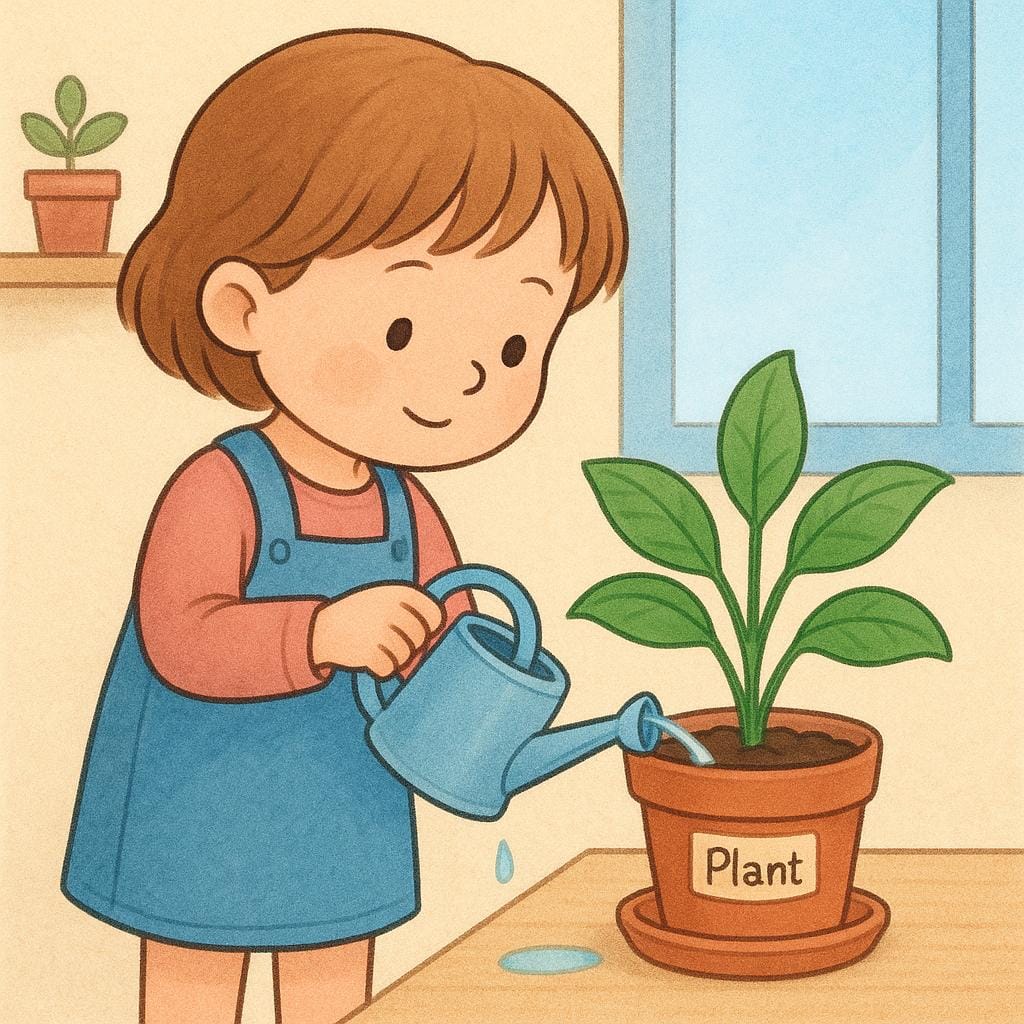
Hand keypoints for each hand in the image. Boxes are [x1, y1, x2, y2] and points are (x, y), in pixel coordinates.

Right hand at [311, 584, 443, 677]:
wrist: (323, 628)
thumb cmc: (361, 614)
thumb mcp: (384, 597)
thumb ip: (411, 607)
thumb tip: (436, 628)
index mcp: (397, 593)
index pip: (433, 614)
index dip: (430, 626)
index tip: (422, 629)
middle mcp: (391, 611)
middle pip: (419, 639)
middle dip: (409, 645)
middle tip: (391, 641)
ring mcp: (380, 632)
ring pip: (405, 657)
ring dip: (394, 658)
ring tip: (378, 648)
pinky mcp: (368, 653)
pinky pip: (389, 669)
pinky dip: (381, 669)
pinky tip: (370, 658)